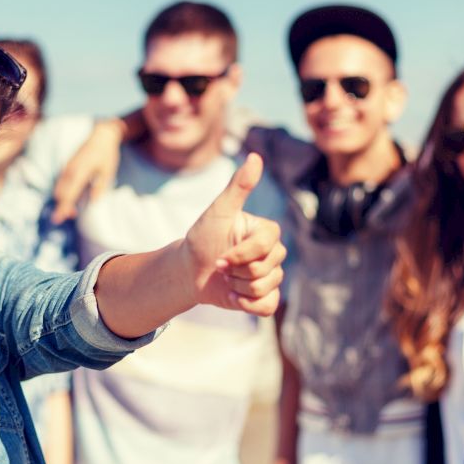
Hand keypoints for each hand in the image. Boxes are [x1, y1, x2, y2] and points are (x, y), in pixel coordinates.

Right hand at [52, 118, 125, 222]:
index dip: (62, 208)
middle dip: (63, 206)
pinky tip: (75, 195)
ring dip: (64, 199)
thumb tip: (93, 203)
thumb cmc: (106, 154)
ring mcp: (67, 168)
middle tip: (74, 214)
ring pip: (59, 188)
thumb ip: (100, 188)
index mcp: (80, 172)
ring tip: (75, 208)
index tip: (57, 219)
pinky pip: (61, 183)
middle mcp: (70, 170)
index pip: (68, 194)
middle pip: (60, 194)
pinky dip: (65, 192)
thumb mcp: (108, 172)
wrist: (101, 135)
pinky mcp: (67, 166)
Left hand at [183, 153, 284, 315]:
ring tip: (226, 278)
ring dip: (237, 287)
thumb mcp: (219, 211)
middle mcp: (274, 252)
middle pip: (266, 269)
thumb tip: (255, 156)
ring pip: (264, 288)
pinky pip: (267, 307)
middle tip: (221, 265)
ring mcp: (271, 275)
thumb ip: (238, 186)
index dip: (240, 255)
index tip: (220, 256)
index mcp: (267, 231)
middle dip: (236, 271)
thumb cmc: (203, 238)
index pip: (265, 246)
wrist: (189, 270)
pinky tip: (233, 295)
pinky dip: (246, 305)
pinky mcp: (265, 296)